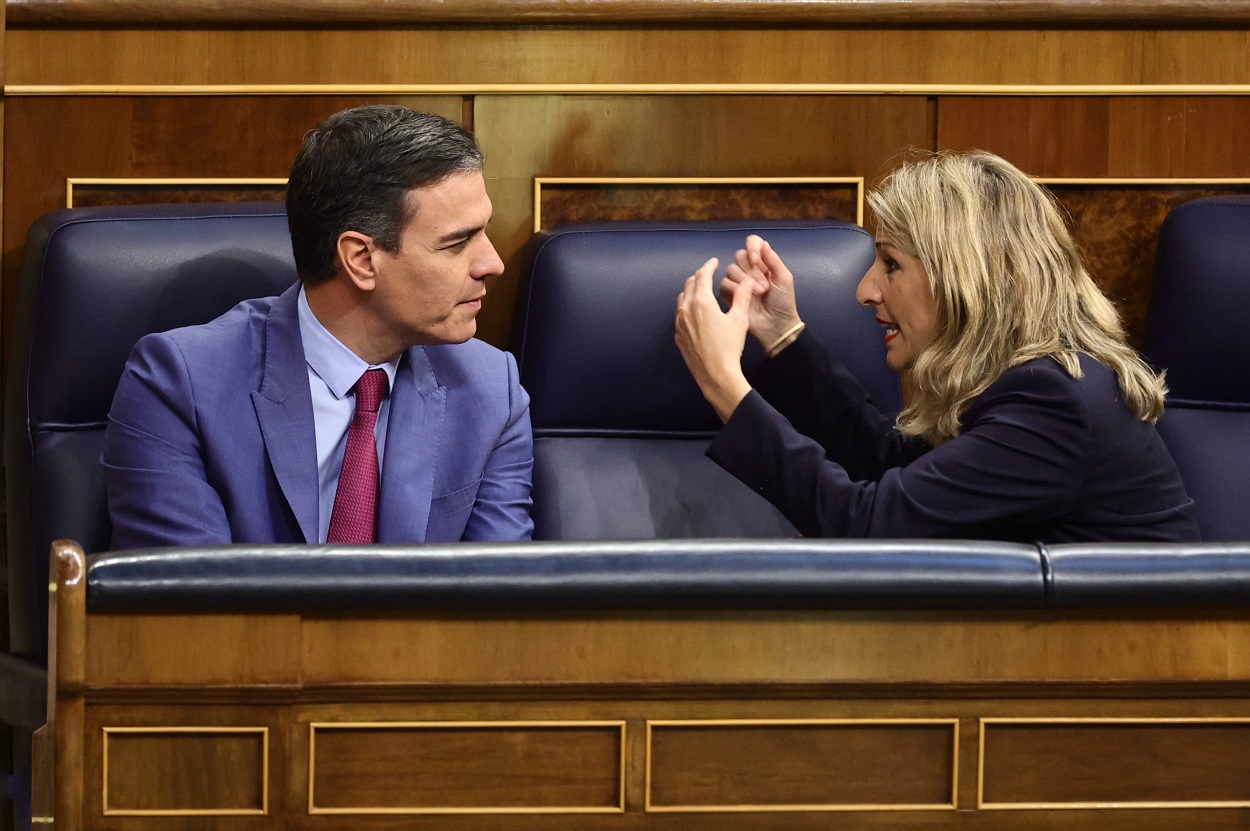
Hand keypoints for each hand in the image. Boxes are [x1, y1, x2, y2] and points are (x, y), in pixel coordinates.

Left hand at [675, 257, 753, 422]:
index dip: (709, 266)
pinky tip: (695, 313)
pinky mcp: (678, 336)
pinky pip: (679, 315)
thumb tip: (748, 281)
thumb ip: (742, 297)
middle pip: (689, 284)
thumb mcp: (740, 319)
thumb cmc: (729, 347)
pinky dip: (686, 308)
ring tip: (701, 291)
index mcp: (701, 302)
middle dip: (699, 277)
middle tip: (709, 274)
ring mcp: (679, 324)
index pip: (702, 276)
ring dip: (691, 291)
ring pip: (682, 299)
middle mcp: (686, 310)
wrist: (715, 374)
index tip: (714, 262)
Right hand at [720, 235, 802, 350]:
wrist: (775, 325)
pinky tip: (744, 297)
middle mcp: (748, 268)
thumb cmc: (783, 302)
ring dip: (744, 281)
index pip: (752, 242)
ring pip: (731, 269)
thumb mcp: (783, 278)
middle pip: (740, 255)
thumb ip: (773, 260)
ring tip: (758, 293)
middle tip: (764, 286)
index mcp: (763, 261)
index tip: (756, 260)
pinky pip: (724, 283)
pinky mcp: (728, 293)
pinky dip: (734, 288)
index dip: (752, 248)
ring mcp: (737, 281)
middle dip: (751, 270)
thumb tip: (763, 243)